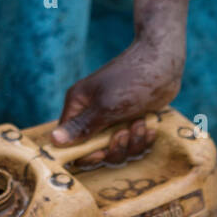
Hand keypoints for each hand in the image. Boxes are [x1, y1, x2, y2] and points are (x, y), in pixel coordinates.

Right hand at [50, 36, 183, 167]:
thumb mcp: (105, 107)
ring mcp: (113, 119)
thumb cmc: (131, 80)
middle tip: (124, 133)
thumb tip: (53, 140)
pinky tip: (149, 127)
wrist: (163, 63)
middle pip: (95, 150)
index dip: (84, 153)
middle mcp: (92, 114)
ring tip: (139, 123)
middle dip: (113, 147)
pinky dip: (142, 139)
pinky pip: (132, 144)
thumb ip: (81, 127)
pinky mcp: (131, 122)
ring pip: (117, 149)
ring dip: (131, 142)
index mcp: (79, 106)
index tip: (100, 152)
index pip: (69, 141)